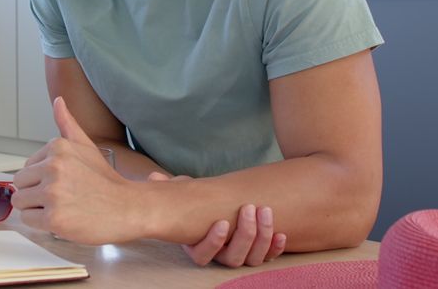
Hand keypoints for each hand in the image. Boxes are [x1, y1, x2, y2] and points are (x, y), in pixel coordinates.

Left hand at [11, 97, 136, 243]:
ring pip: (20, 202)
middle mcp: (53, 167)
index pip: (26, 167)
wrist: (129, 208)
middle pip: (20, 184)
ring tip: (60, 208)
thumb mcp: (87, 146)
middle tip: (60, 198)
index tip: (62, 184)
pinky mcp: (54, 219)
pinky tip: (62, 219)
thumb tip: (58, 100)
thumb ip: (68, 124)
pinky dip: (40, 224)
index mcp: (57, 147)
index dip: (41, 179)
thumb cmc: (106, 180)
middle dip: (35, 193)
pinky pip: (28, 220)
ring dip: (36, 209)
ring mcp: (53, 193)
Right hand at [146, 171, 286, 266]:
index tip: (221, 222)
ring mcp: (237, 255)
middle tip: (249, 208)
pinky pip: (267, 258)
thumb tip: (155, 179)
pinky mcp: (255, 251)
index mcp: (195, 245)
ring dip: (261, 236)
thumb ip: (169, 186)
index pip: (202, 256)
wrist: (213, 202)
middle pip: (232, 258)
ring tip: (265, 211)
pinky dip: (275, 248)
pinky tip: (281, 234)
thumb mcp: (180, 191)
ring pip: (251, 259)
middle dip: (245, 234)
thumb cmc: (194, 198)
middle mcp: (217, 256)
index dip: (213, 243)